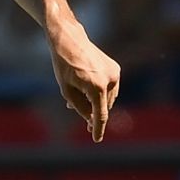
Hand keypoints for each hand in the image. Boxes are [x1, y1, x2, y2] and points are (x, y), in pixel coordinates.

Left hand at [49, 20, 120, 141]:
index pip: (100, 115)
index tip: (96, 139)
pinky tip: (87, 89)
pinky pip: (110, 88)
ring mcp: (115, 74)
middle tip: (84, 123)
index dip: (97, 128)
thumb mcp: (67, 90)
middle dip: (94, 114)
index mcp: (96, 87)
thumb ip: (79, 107)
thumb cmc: (64, 65)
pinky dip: (101, 93)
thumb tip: (91, 119)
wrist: (70, 40)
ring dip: (96, 103)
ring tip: (78, 98)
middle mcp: (110, 81)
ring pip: (108, 99)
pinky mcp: (116, 69)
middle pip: (103, 107)